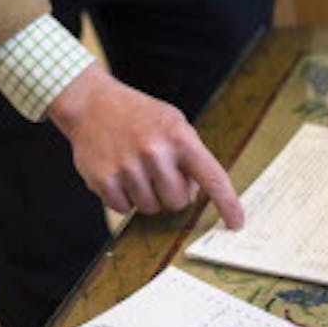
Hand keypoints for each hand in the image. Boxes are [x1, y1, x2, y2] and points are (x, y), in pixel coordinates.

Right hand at [46, 66, 244, 228]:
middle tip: (157, 173)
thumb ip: (189, 155)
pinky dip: (122, 198)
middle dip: (170, 193)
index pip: (212, 177)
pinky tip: (117, 174)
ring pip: (150, 208)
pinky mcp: (104, 180)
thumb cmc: (137, 115)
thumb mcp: (172, 122)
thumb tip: (196, 193)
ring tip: (134, 169)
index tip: (236, 223)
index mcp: (179, 137)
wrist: (91, 103)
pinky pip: (124, 209)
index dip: (227, 204)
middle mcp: (155, 152)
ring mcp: (128, 167)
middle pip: (178, 202)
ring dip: (145, 196)